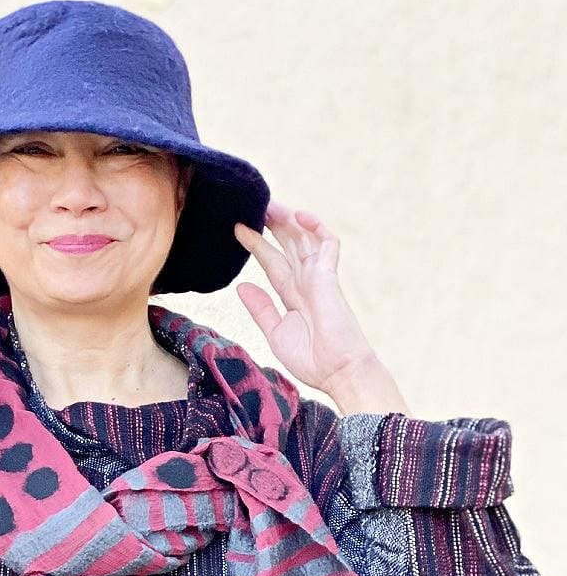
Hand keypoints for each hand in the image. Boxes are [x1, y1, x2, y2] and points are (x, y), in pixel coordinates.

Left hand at [232, 202, 376, 394]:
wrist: (337, 372)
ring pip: (304, 238)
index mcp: (292, 295)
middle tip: (254, 204)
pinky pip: (328, 244)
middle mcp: (306, 282)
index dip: (257, 244)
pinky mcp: (330, 277)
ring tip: (268, 203)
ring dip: (288, 219)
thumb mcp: (276, 332)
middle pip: (288, 244)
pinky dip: (317, 227)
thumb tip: (242, 286)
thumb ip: (261, 308)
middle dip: (272, 224)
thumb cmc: (311, 359)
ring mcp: (319, 277)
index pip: (272, 262)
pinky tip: (299, 216)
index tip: (238, 229)